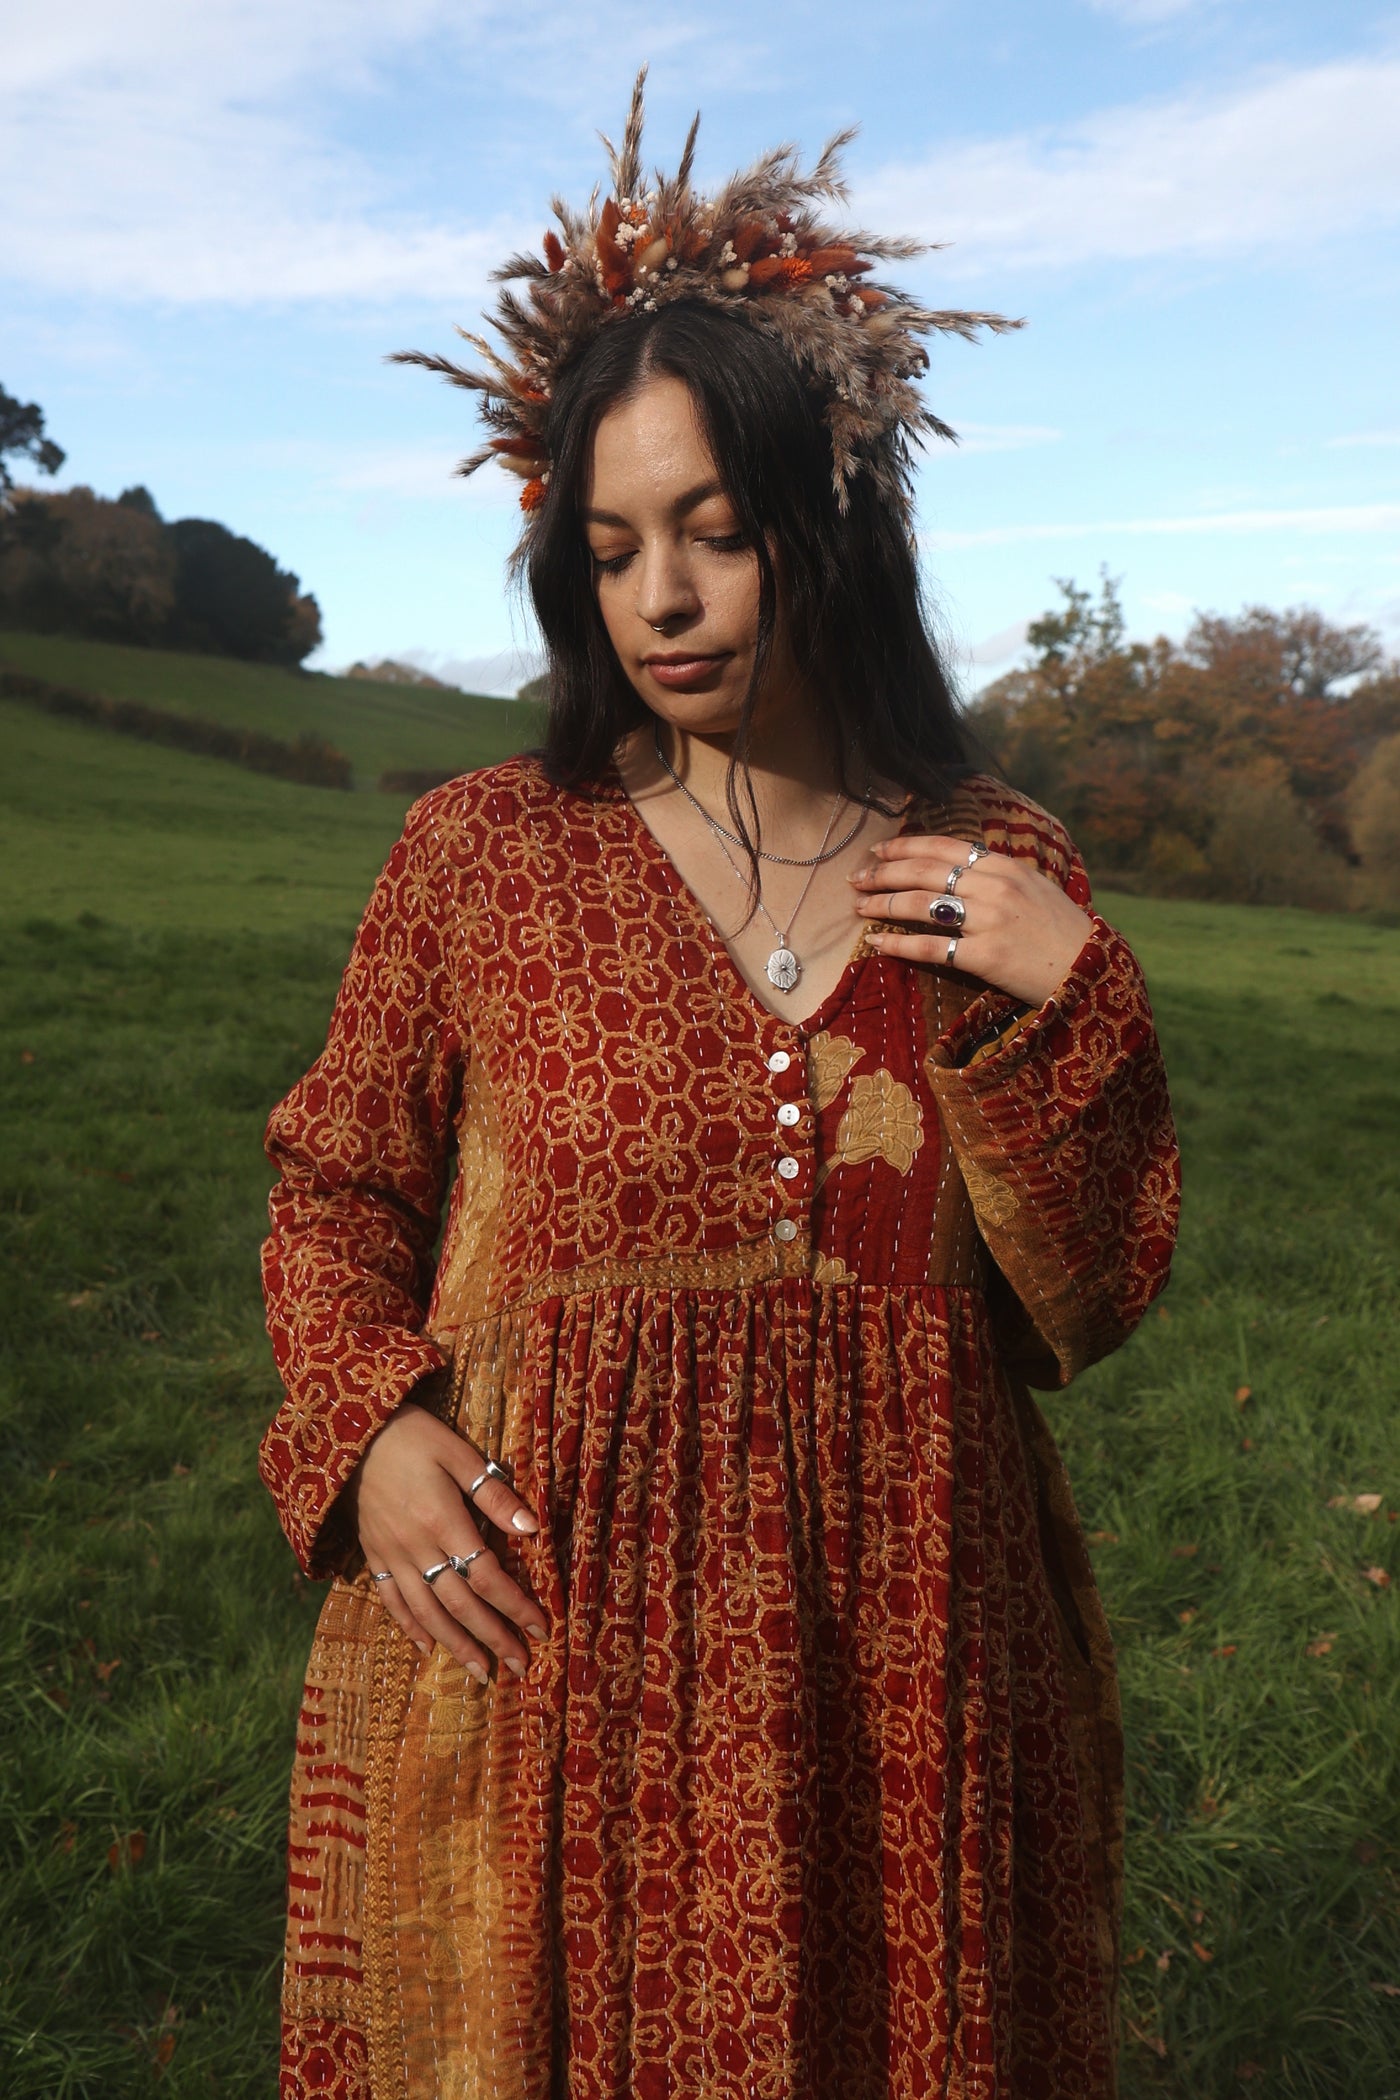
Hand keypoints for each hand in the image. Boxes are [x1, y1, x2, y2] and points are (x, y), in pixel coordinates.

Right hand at [351, 1403, 546, 1681]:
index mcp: (442, 1521)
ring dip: (456, 1645)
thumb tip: (532, 1528)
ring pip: (426, 1612)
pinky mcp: (373, 1555)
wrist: (351, 1433)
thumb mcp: (458, 1454)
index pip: (487, 1576)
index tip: (541, 1627)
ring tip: (481, 1672)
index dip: (515, 1606)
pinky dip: (411, 1627)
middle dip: (493, 1637)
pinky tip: (428, 1648)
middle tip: (521, 1666)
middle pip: (460, 1604)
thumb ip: (493, 1494)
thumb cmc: (413, 1436)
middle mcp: (416, 1548)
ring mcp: (392, 1555)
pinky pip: (392, 1600)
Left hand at [850, 832, 1094, 1008]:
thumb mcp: (1033, 888)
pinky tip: (878, 942)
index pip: (943, 848)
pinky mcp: (983, 956)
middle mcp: (993, 887)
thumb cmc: (1060, 930)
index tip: (879, 851)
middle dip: (884, 873)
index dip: (905, 847)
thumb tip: (957, 867)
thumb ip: (996, 875)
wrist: (1089, 968)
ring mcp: (988, 921)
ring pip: (921, 904)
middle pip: (924, 872)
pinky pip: (929, 947)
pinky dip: (898, 943)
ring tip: (860, 908)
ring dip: (883, 904)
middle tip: (857, 879)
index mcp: (1004, 866)